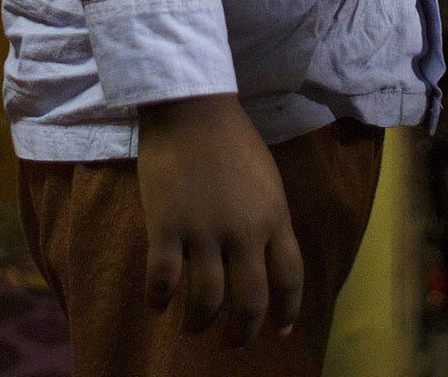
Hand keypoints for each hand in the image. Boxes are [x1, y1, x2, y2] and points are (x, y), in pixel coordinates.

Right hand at [137, 95, 303, 346]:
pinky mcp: (166, 226)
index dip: (286, 313)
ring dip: (201, 324)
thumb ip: (270, 220)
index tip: (277, 333)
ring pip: (208, 301)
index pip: (290, 280)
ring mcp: (205, 230)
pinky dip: (159, 300)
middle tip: (232, 341)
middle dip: (243, 332)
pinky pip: (163, 280)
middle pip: (251, 301)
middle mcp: (245, 231)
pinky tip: (157, 305)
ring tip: (194, 328)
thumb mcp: (268, 180)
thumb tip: (267, 261)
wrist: (191, 106)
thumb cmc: (231, 138)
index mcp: (275, 217)